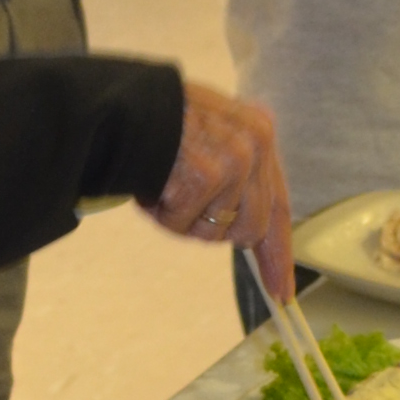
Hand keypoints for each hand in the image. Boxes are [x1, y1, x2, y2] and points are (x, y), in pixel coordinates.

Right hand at [143, 83, 293, 300]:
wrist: (118, 107)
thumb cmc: (156, 127)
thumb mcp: (210, 138)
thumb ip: (236, 176)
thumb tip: (248, 233)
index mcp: (260, 131)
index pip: (278, 206)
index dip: (278, 255)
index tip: (281, 293)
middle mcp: (257, 143)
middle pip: (249, 229)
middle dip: (212, 230)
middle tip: (180, 205)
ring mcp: (236, 158)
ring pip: (216, 233)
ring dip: (183, 221)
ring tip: (164, 187)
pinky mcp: (209, 174)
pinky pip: (185, 225)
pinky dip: (163, 215)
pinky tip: (153, 187)